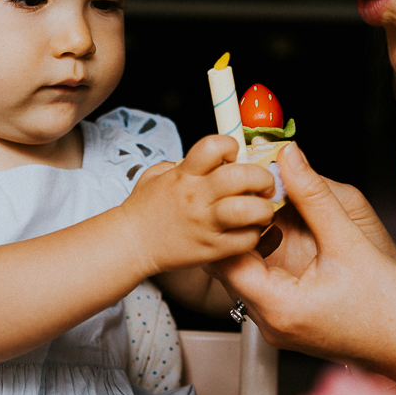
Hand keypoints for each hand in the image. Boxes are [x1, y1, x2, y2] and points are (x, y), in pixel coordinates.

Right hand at [121, 135, 277, 275]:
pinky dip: (254, 234)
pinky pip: (245, 240)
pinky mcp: (211, 249)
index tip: (235, 154)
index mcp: (184, 175)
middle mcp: (196, 197)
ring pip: (249, 210)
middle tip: (264, 184)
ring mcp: (205, 224)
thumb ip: (183, 164)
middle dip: (262, 177)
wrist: (130, 244)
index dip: (231, 145)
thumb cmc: (143, 209)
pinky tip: (249, 231)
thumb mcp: (156, 175)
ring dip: (264, 208)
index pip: (214, 146)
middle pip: (242, 177)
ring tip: (262, 209)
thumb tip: (210, 159)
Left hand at [210, 144, 395, 378]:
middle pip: (232, 266)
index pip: (226, 257)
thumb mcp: (349, 242)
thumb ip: (313, 195)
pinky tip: (287, 236)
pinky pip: (266, 286)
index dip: (233, 220)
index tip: (246, 191)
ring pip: (248, 275)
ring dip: (256, 242)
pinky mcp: (290, 325)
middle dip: (242, 228)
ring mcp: (279, 328)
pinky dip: (270, 259)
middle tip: (257, 195)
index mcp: (278, 308)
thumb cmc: (393, 311)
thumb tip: (289, 158)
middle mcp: (271, 324)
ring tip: (272, 210)